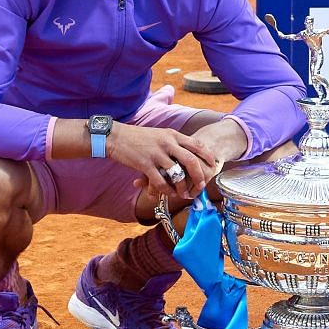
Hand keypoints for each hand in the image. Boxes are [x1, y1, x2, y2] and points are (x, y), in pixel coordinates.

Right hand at [107, 123, 221, 205]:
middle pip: (190, 160)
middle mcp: (166, 143)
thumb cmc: (138, 137)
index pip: (196, 144)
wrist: (116, 136)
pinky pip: (160, 181)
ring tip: (184, 194)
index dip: (207, 156)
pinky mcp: (145, 164)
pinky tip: (168, 194)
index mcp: (172, 135)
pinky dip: (166, 190)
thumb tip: (186, 151)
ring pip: (176, 174)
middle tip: (201, 185)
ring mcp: (156, 154)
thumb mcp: (159, 134)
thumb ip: (173, 142)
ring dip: (182, 187)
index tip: (213, 164)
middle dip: (199, 175)